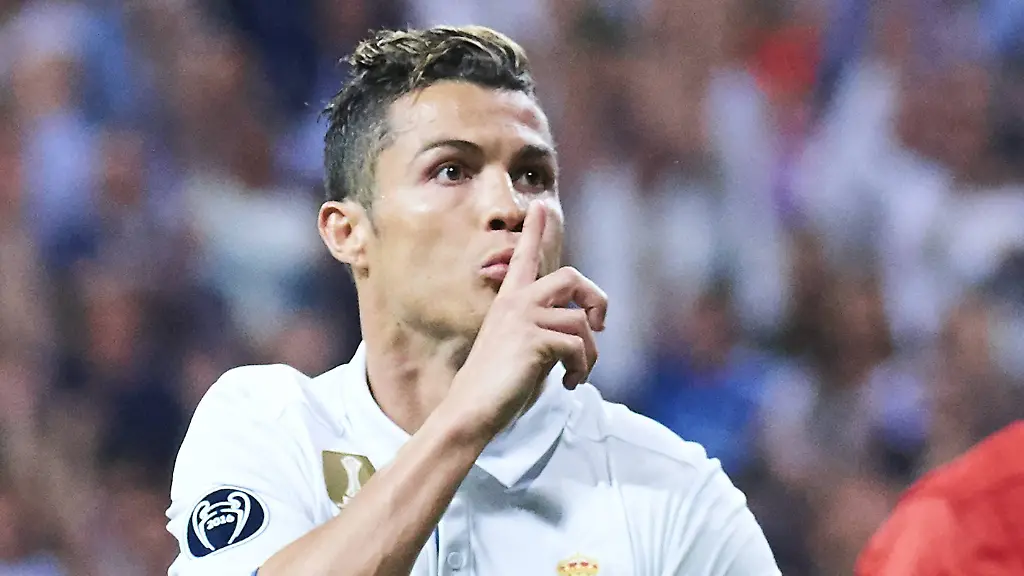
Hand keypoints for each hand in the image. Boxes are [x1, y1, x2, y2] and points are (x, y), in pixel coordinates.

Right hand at [448, 202, 607, 437]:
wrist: (471, 410)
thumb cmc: (495, 386)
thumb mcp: (520, 348)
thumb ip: (542, 330)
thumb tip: (578, 331)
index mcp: (508, 302)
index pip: (524, 258)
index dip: (535, 232)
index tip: (541, 206)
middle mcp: (515, 303)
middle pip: (570, 277)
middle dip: (595, 299)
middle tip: (600, 325)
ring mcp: (524, 319)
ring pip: (581, 321)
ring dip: (590, 353)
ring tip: (576, 374)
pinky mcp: (534, 340)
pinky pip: (578, 346)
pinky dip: (581, 368)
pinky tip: (568, 383)